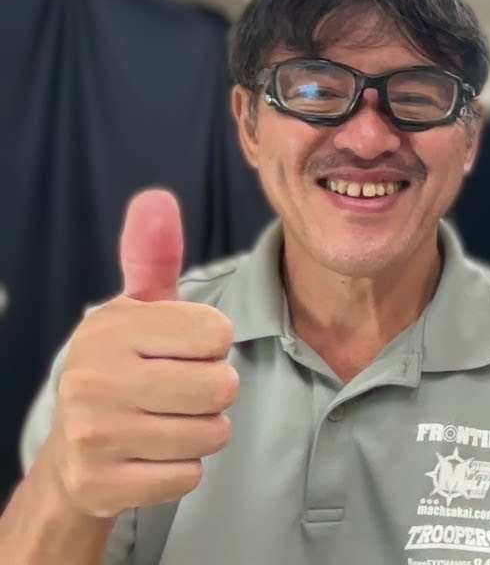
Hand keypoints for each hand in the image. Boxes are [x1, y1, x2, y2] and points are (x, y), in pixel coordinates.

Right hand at [44, 189, 238, 517]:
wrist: (74, 453)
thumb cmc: (123, 368)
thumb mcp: (136, 311)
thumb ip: (153, 258)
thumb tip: (156, 198)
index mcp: (109, 328)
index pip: (217, 333)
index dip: (212, 345)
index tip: (181, 351)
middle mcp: (94, 378)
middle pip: (222, 386)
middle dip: (213, 392)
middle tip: (177, 392)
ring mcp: (96, 435)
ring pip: (211, 433)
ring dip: (201, 431)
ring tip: (165, 421)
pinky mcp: (105, 485)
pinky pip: (189, 476)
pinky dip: (181, 469)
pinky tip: (151, 455)